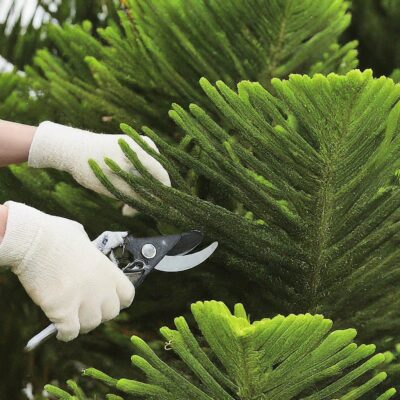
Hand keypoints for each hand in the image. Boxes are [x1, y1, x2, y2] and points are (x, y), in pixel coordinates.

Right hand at [0, 202, 134, 340]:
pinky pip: (70, 332)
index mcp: (108, 270)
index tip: (109, 301)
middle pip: (110, 313)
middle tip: (86, 309)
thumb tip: (87, 256)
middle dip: (99, 313)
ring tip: (72, 318)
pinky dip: (65, 333)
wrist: (33, 240)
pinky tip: (58, 329)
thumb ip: (90, 254)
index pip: (127, 294)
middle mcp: (101, 287)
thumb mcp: (83, 240)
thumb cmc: (55, 235)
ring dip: (81, 323)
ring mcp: (83, 300)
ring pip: (90, 324)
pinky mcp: (62, 310)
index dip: (119, 300)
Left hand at [28, 122, 170, 214]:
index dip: (163, 198)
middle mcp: (147, 146)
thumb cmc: (93, 168)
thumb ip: (142, 198)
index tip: (155, 214)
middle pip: (156, 178)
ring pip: (147, 176)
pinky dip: (132, 184)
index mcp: (145, 151)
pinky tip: (121, 196)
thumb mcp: (118, 188)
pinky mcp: (132, 149)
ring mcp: (140, 146)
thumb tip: (162, 208)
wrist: (70, 149)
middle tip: (128, 212)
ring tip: (122, 207)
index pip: (164, 178)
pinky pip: (140, 170)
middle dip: (146, 198)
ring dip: (138, 193)